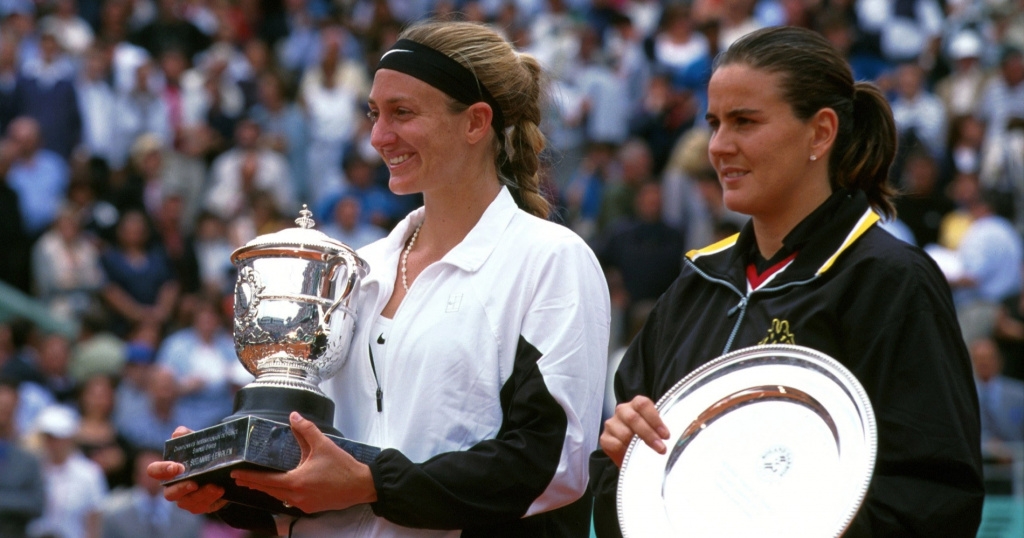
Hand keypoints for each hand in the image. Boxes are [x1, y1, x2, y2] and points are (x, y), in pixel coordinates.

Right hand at [147, 426, 229, 513]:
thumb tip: (178, 433)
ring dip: (201, 494)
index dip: (162, 469)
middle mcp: (172, 487)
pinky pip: (201, 506)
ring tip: (215, 487)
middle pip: (169, 494)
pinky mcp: (197, 506)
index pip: (154, 471)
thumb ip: (186, 436)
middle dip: (181, 488)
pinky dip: (211, 499)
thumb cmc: (200, 455)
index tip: (176, 466)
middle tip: (194, 482)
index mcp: (167, 470)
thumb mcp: (196, 443)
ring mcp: (184, 499)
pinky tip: (221, 491)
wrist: (219, 469)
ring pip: (187, 502)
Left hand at [231, 412, 376, 513]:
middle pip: (269, 490)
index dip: (249, 477)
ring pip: (279, 497)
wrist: (361, 486)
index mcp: (296, 481)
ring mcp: (304, 504)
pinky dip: (282, 494)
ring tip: (257, 483)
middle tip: (240, 479)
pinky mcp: (311, 507)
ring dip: (267, 489)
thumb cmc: (343, 467)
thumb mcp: (323, 444)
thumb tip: (294, 416)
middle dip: (253, 484)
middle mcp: (297, 496)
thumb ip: (306, 429)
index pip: (265, 480)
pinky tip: (281, 489)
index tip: (236, 474)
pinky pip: (291, 501)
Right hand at [600, 396, 669, 467]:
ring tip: (647, 453)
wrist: (632, 455)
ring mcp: (612, 424)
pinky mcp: (605, 438)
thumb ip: (660, 429)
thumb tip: (669, 437)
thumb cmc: (646, 439)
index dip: (655, 419)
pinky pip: (615, 444)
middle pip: (633, 418)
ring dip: (637, 445)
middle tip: (661, 448)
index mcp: (635, 404)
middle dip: (649, 435)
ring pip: (624, 433)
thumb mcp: (655, 430)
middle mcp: (622, 411)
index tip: (665, 435)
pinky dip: (625, 451)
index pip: (642, 404)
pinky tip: (631, 455)